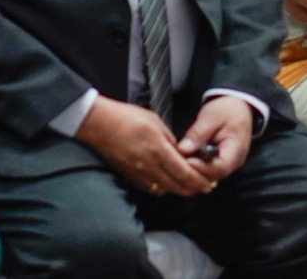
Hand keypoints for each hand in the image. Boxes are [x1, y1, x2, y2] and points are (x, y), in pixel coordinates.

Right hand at [75, 96, 212, 196]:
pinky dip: (161, 188)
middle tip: (202, 188)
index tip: (208, 184)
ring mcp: (138, 172)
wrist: (98, 124)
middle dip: (192, 189)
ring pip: (164, 189)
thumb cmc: (125, 117)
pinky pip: (150, 187)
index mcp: (158, 149)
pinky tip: (167, 183)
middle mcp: (149, 165)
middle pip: (176, 185)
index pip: (184, 172)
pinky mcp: (129, 175)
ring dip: (177, 189)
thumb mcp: (154, 121)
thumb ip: (169, 138)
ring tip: (188, 186)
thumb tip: (179, 150)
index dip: (198, 181)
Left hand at [177, 96, 253, 184]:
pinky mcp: (219, 163)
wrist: (238, 108)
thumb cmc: (228, 110)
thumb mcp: (212, 117)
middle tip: (176, 164)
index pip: (221, 167)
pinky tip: (183, 161)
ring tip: (177, 162)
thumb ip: (198, 134)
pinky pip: (206, 171)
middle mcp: (233, 162)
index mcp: (236, 150)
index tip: (187, 161)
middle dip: (194, 172)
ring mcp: (227, 165)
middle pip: (213, 176)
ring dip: (192, 172)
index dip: (202, 168)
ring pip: (208, 176)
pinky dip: (195, 168)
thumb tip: (183, 149)